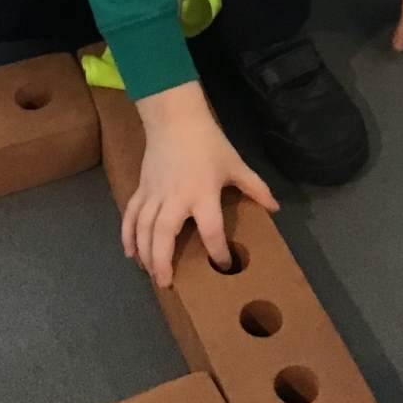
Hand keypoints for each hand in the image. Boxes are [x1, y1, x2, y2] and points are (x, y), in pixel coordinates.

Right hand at [122, 82, 278, 287]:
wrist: (176, 119)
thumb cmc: (208, 143)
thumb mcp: (235, 165)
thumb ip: (255, 188)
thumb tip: (275, 208)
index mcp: (202, 194)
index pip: (211, 230)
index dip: (218, 251)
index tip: (224, 265)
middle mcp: (175, 198)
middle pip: (164, 235)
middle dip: (163, 261)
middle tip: (166, 283)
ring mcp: (154, 194)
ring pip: (143, 228)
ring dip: (144, 253)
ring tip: (149, 273)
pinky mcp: (141, 189)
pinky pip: (131, 215)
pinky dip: (127, 235)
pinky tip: (129, 252)